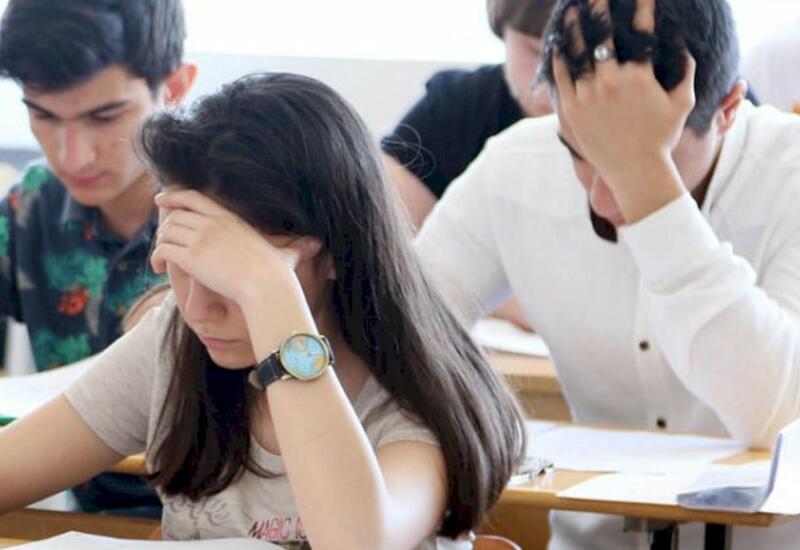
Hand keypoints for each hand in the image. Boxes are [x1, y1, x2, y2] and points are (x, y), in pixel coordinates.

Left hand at [151, 190, 310, 306]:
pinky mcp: (191, 257)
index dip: (174, 195)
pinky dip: (157, 258)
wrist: (266, 285)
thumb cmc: (278, 272)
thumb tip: (318, 245)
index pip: (193, 196)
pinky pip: (163, 250)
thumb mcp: (286, 252)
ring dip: (159, 245)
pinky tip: (159, 269)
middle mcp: (211, 222)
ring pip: (166, 232)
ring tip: (160, 261)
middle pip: (174, 215)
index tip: (162, 200)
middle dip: (164, 226)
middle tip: (162, 241)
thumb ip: (297, 247)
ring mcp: (200, 238)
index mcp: (229, 216)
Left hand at [554, 0, 694, 219]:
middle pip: (603, 35)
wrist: (634, 172)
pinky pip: (561, 78)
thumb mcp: (682, 102)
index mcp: (639, 77)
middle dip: (601, 8)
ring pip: (577, 53)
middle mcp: (610, 83)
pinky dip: (560, 58)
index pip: (640, 31)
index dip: (641, 6)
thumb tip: (682, 41)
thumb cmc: (662, 138)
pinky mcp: (570, 110)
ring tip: (573, 11)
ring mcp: (587, 96)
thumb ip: (685, 69)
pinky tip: (559, 44)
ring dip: (576, 28)